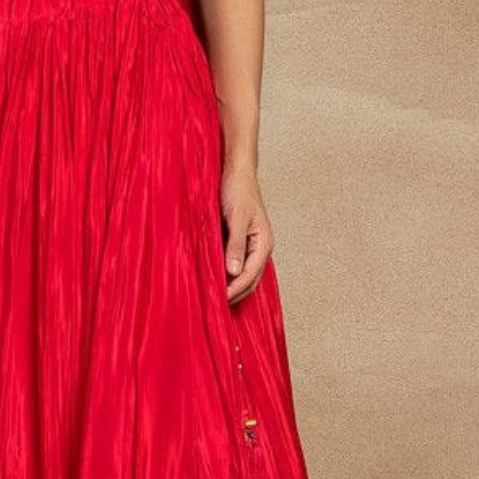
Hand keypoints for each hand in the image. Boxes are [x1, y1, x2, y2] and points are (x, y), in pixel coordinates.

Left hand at [219, 162, 274, 304]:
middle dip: (235, 294)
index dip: (235, 290)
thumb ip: (236, 246)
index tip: (220, 300)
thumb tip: (233, 273)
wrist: (237, 172)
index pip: (250, 276)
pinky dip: (228, 275)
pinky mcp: (241, 242)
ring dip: (232, 287)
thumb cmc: (239, 191)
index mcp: (264, 244)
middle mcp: (260, 248)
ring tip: (215, 298)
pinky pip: (236, 264)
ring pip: (244, 274)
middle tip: (215, 306)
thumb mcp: (237, 218)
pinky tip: (216, 279)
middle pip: (250, 280)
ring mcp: (252, 246)